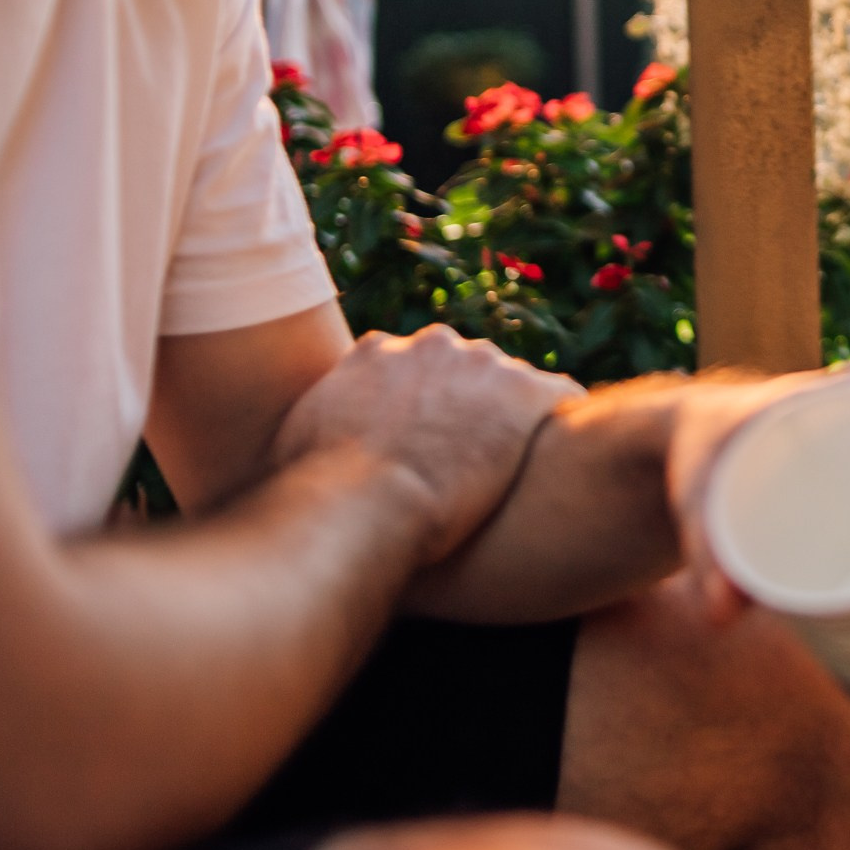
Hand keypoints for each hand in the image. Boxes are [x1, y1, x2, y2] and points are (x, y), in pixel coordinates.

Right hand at [273, 327, 571, 562]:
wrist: (372, 504)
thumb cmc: (320, 493)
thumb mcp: (290, 452)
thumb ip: (304, 434)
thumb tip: (278, 459)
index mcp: (376, 354)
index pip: (406, 366)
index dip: (417, 404)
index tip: (423, 436)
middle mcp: (432, 345)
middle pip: (461, 368)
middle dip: (466, 404)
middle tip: (470, 454)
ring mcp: (484, 364)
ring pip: (510, 383)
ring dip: (513, 416)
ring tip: (521, 462)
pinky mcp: (528, 392)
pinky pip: (560, 398)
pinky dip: (562, 421)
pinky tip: (571, 455)